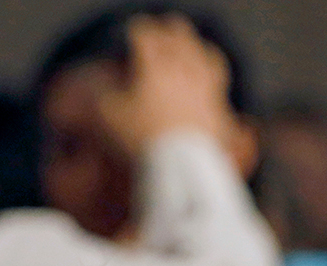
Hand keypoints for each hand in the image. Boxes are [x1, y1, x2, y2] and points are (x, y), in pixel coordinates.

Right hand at [98, 14, 234, 156]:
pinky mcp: (221, 111)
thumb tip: (107, 90)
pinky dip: (212, 81)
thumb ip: (104, 96)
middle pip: (180, 38)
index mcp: (156, 64)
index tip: (132, 36)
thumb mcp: (107, 117)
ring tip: (192, 53)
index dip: (137, 33)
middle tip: (160, 36)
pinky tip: (208, 88)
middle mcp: (185, 69)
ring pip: (207, 56)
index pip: (146, 36)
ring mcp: (208, 88)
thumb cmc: (140, 139)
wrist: (181, 170)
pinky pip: (219, 87)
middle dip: (167, 34)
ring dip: (197, 50)